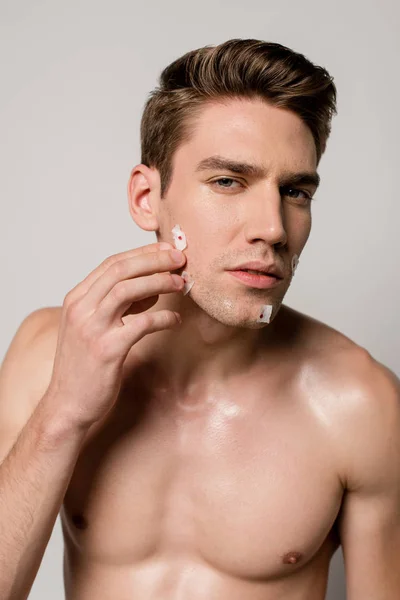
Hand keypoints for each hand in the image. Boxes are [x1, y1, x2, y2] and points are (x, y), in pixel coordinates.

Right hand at [46, 242, 185, 428]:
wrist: (67, 405)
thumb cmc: (84, 367)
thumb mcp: (94, 328)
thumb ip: (118, 306)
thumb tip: (153, 289)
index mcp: (77, 300)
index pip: (112, 264)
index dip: (142, 253)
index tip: (166, 250)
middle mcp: (80, 309)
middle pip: (120, 270)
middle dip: (153, 260)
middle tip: (180, 259)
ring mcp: (91, 328)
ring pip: (127, 289)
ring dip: (158, 282)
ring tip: (180, 283)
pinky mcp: (106, 350)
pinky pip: (141, 324)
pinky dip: (163, 318)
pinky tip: (175, 321)